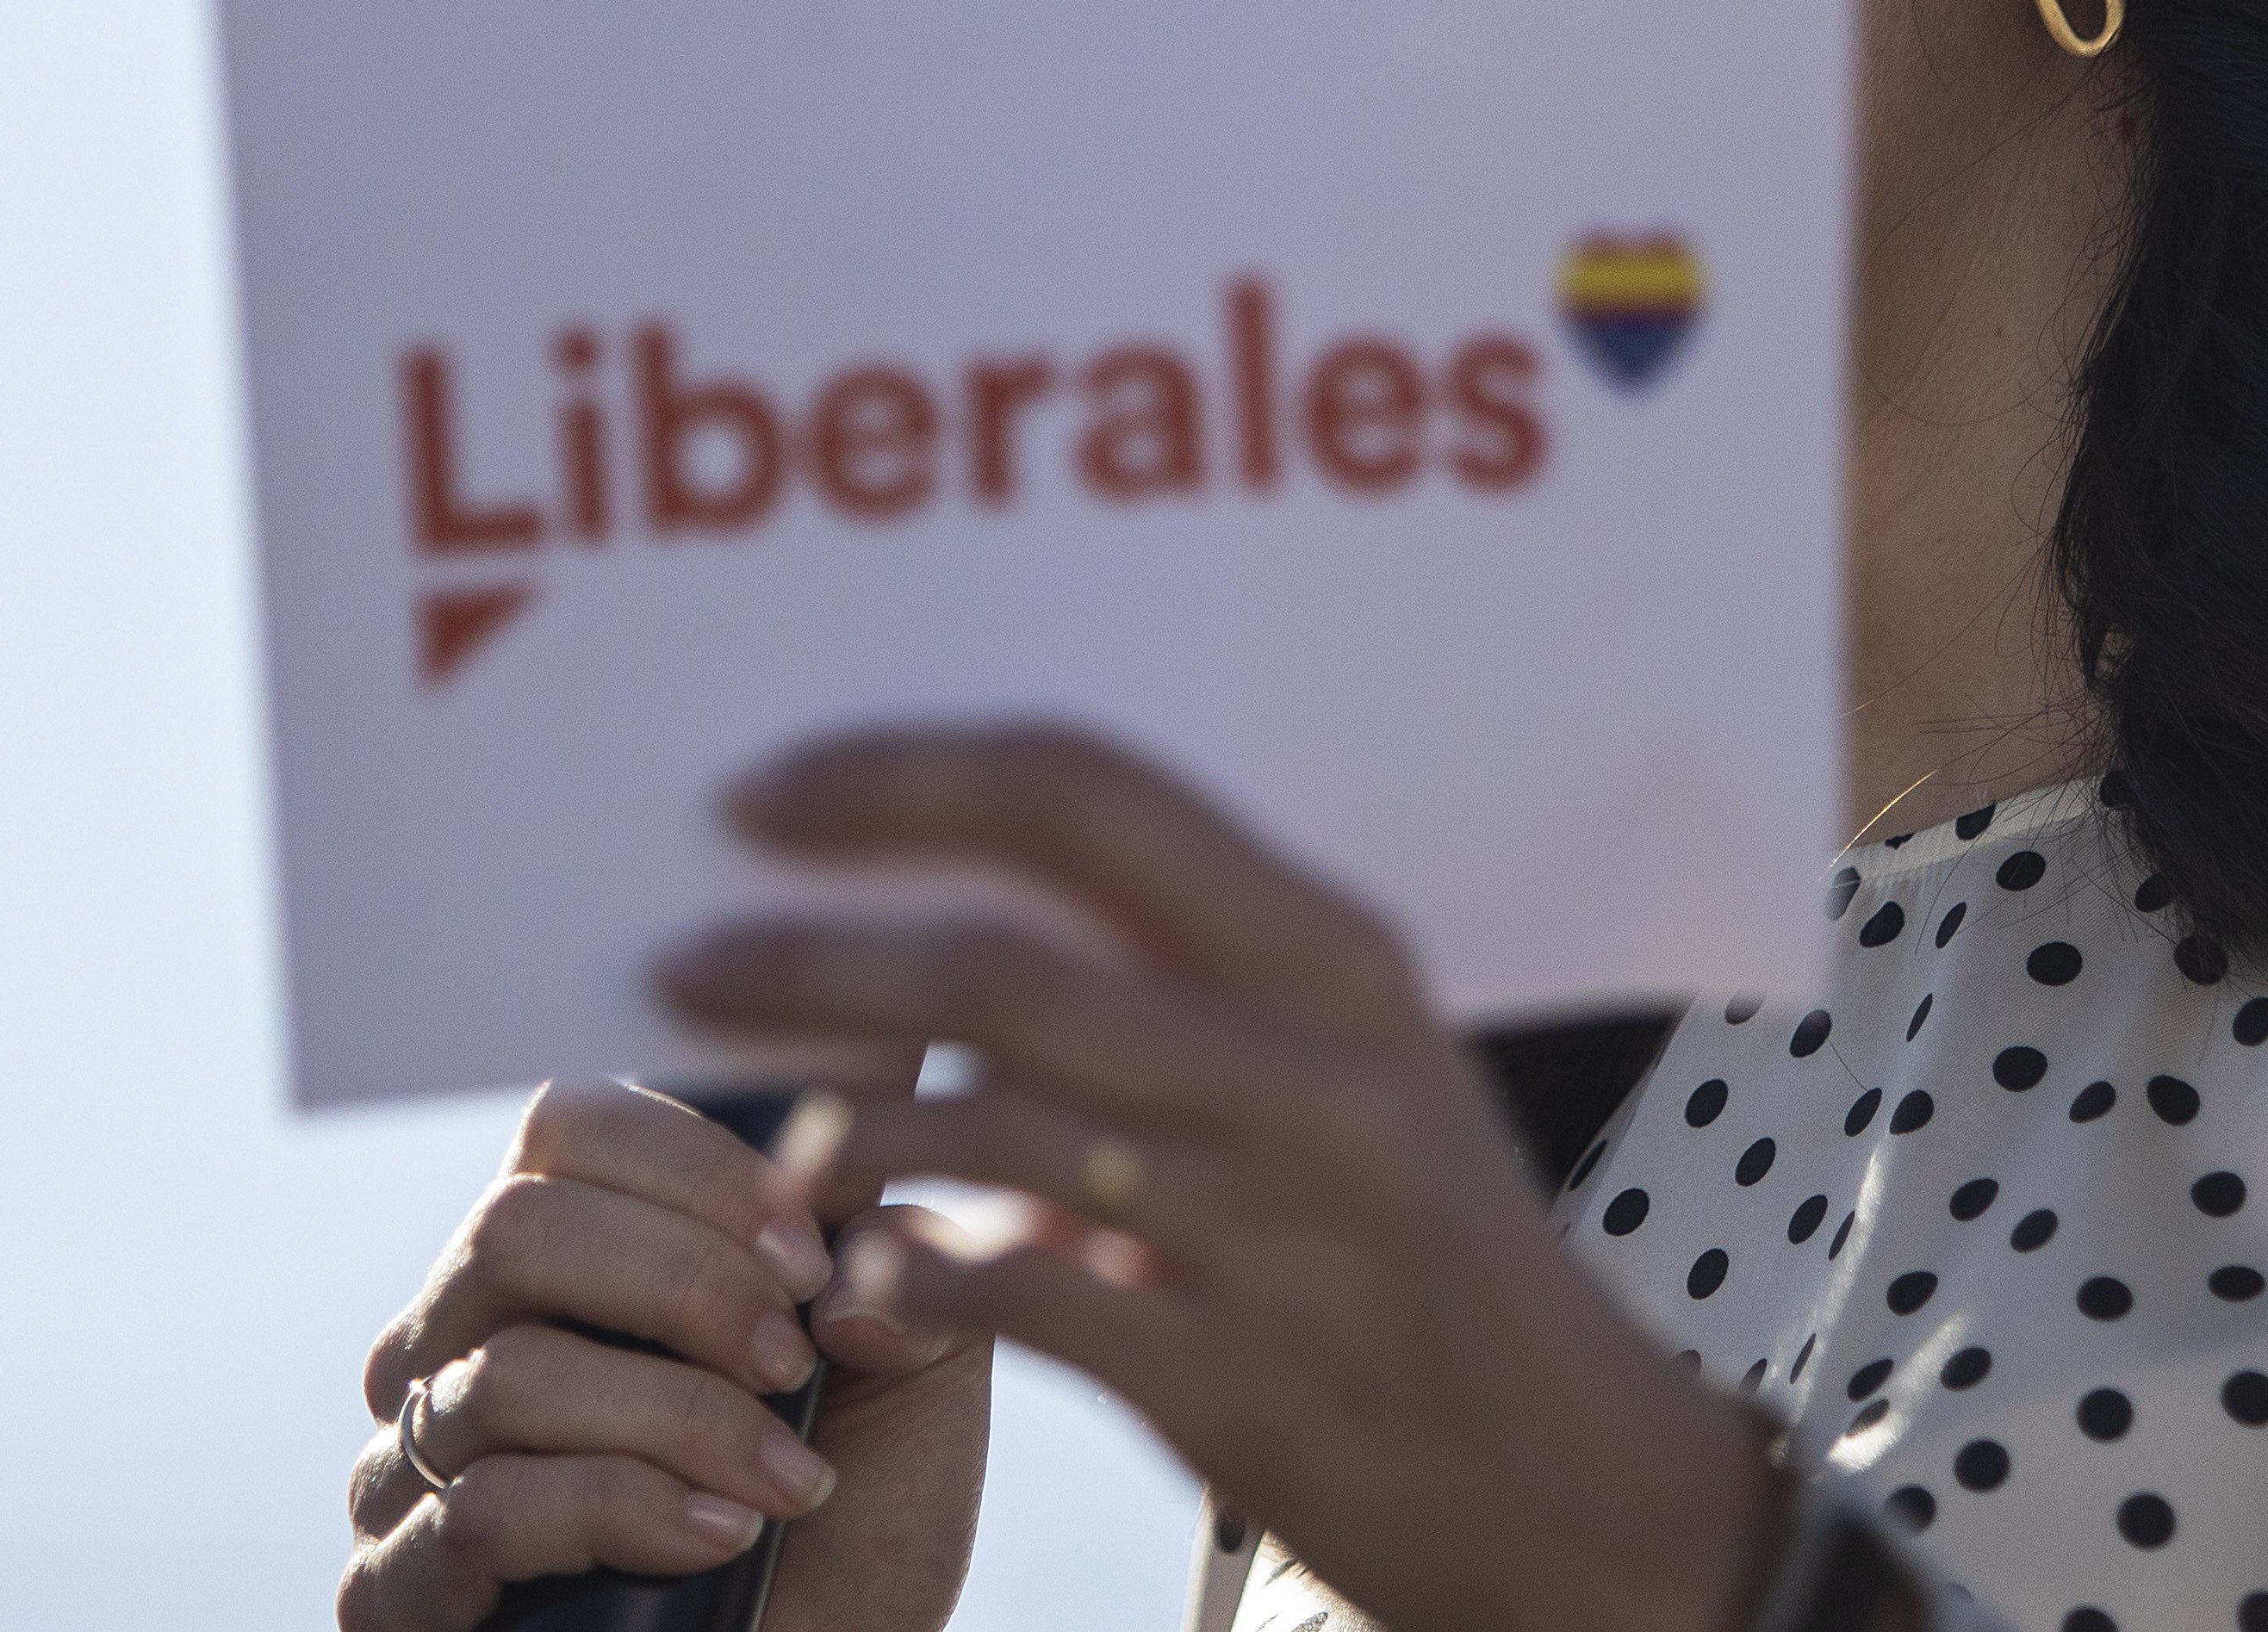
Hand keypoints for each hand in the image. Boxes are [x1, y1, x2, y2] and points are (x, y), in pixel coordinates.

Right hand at [339, 1076, 990, 1629]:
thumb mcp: (913, 1373)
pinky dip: (621, 1511)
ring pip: (509, 1374)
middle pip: (516, 1227)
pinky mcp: (393, 1587)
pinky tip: (715, 1539)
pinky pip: (479, 1511)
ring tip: (786, 1481)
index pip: (567, 1124)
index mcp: (559, 1254)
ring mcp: (408, 1463)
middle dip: (685, 1285)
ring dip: (680, 1420)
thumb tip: (856, 1252)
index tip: (810, 1253)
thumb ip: (910, 1265)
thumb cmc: (849, 1517)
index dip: (696, 1167)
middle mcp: (455, 1337)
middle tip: (795, 1363)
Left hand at [655, 725, 1782, 1631]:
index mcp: (1335, 956)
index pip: (1088, 796)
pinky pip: (1017, 1300)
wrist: (1585, 1490)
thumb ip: (1182, 984)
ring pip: (988, 1129)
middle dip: (810, 951)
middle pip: (1003, 960)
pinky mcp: (1245, 1383)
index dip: (902, 776)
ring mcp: (1284, 1228)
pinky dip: (911, 1277)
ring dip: (840, 1129)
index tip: (763, 790)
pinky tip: (866, 1278)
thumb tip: (938, 925)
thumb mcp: (1353, 1072)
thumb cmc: (1434, 1258)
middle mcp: (1317, 1068)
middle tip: (682, 958)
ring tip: (779, 1146)